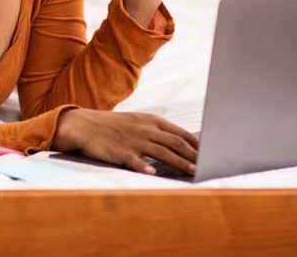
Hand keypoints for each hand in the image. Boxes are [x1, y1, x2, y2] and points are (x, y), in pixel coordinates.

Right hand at [53, 108, 197, 175]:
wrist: (85, 125)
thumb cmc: (114, 126)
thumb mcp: (137, 122)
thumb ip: (157, 131)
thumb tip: (180, 144)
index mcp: (151, 121)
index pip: (180, 133)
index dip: (197, 145)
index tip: (212, 154)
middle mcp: (145, 129)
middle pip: (175, 143)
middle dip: (194, 155)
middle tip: (208, 165)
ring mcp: (133, 140)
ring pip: (161, 152)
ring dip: (179, 162)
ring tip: (193, 171)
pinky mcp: (120, 151)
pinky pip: (134, 160)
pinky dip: (144, 167)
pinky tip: (152, 173)